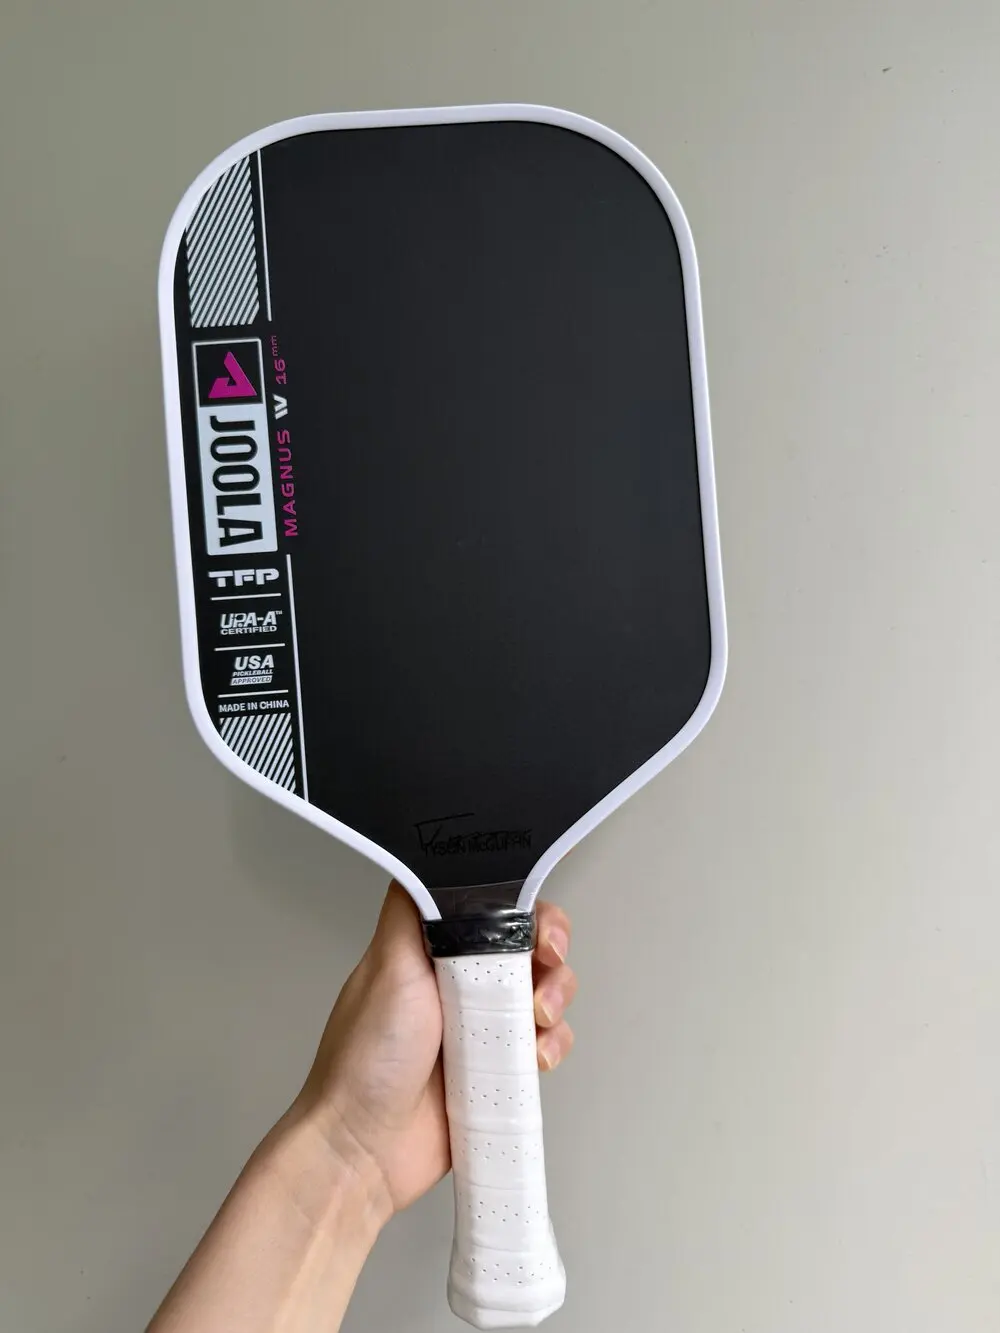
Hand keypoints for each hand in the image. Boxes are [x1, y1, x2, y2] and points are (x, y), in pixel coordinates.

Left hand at [293, 883, 576, 1218]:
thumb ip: (415, 909)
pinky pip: (543, 1046)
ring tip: (533, 1025)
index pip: (495, 907)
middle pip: (529, 948)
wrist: (364, 1150)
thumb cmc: (362, 1060)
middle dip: (549, 959)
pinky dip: (550, 1048)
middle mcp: (458, 981)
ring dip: (553, 1003)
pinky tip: (533, 1059)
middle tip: (541, 979)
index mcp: (431, 947)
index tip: (540, 932)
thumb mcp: (387, 965)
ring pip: (543, 994)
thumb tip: (431, 854)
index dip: (528, 911)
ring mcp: (479, 1026)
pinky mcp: (495, 1070)